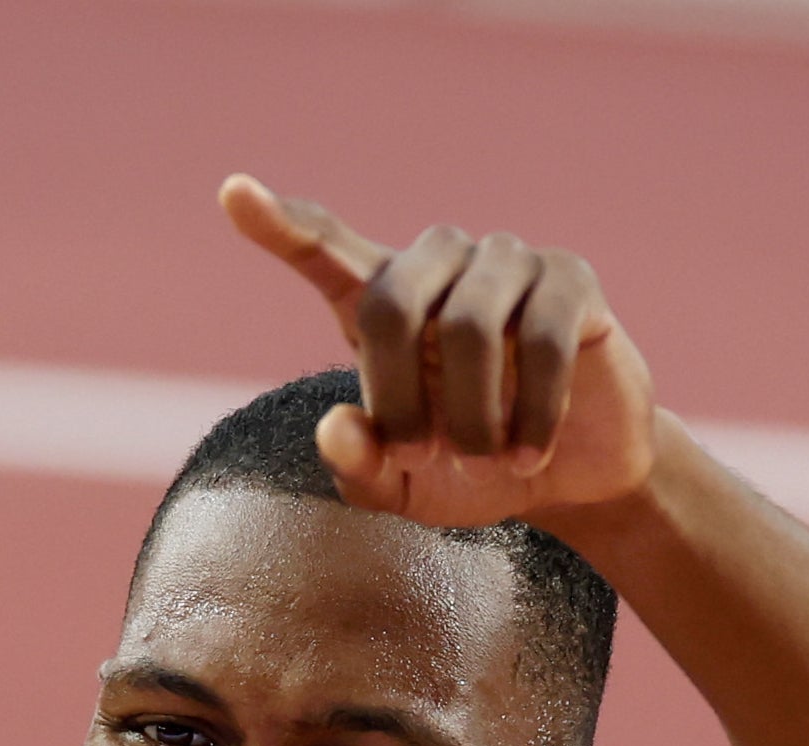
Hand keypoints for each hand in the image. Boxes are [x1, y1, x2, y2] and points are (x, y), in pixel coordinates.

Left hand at [221, 174, 655, 527]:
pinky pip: (542, 341)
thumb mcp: (406, 490)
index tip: (234, 193)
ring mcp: (507, 262)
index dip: (279, 222)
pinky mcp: (570, 280)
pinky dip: (531, 414)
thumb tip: (335, 430)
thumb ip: (361, 467)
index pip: (323, 246)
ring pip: (469, 325)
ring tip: (485, 460)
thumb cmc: (474, 471)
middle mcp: (440, 263)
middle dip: (399, 397)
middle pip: (391, 299)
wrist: (574, 477)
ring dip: (472, 415)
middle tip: (421, 459)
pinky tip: (530, 454)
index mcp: (383, 299)